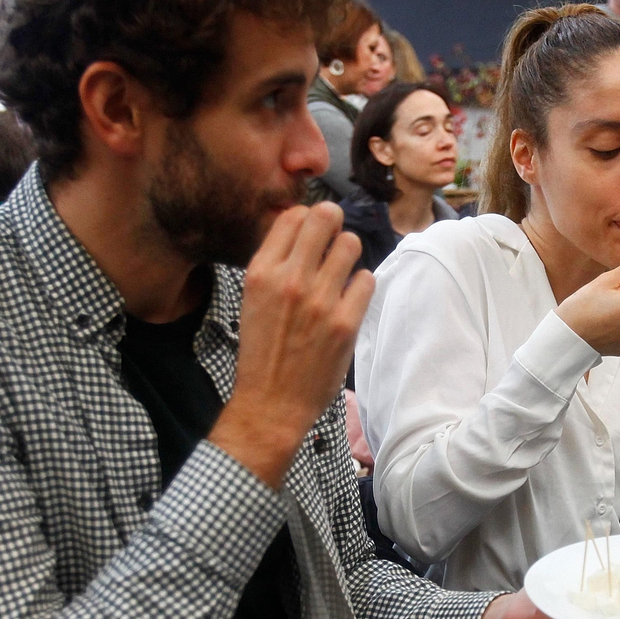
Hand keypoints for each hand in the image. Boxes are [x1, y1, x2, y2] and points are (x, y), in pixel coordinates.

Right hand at [211, 203, 373, 487]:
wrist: (271, 403)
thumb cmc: (263, 350)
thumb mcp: (253, 299)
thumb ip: (275, 264)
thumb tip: (303, 226)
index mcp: (261, 273)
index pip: (292, 215)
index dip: (306, 219)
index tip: (311, 234)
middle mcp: (289, 280)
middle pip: (325, 217)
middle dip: (333, 224)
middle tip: (333, 240)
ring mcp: (320, 301)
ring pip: (351, 244)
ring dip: (349, 254)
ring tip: (341, 272)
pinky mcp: (345, 322)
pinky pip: (366, 280)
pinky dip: (360, 285)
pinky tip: (349, 299)